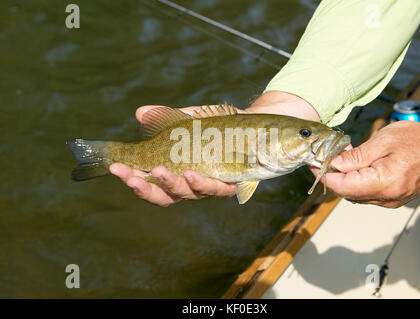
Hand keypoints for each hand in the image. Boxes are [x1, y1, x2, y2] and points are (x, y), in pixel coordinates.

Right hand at [109, 105, 236, 206]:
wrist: (253, 126)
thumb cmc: (217, 127)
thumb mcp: (188, 120)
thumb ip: (165, 118)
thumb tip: (140, 113)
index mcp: (176, 173)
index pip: (150, 182)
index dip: (132, 178)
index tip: (115, 167)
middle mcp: (191, 185)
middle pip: (164, 195)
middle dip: (145, 188)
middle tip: (129, 177)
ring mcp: (210, 186)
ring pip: (188, 194)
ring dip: (172, 184)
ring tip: (159, 170)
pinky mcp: (231, 184)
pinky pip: (216, 188)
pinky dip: (202, 182)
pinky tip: (191, 172)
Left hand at [314, 120, 419, 207]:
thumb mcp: (384, 141)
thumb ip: (357, 156)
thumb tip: (334, 164)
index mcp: (383, 183)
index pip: (341, 187)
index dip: (324, 175)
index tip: (314, 163)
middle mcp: (387, 198)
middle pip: (346, 193)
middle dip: (333, 176)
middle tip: (327, 157)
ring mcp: (392, 201)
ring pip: (356, 195)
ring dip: (345, 180)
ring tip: (344, 159)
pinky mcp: (395, 198)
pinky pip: (369, 194)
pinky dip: (358, 182)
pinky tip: (359, 167)